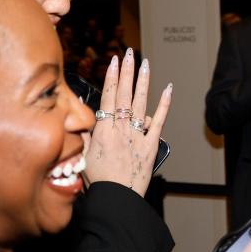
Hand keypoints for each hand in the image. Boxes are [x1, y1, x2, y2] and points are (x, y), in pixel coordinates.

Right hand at [85, 48, 172, 195]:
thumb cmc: (99, 181)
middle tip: (129, 53)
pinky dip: (164, 104)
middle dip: (126, 72)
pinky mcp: (151, 145)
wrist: (117, 198)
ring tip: (144, 64)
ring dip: (143, 81)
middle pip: (124, 95)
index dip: (111, 77)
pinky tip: (168, 89)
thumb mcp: (84, 156)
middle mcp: (120, 129)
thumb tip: (81, 119)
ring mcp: (137, 136)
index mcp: (103, 131)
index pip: (108, 97)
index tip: (113, 61)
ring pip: (140, 103)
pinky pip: (159, 121)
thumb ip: (85, 136)